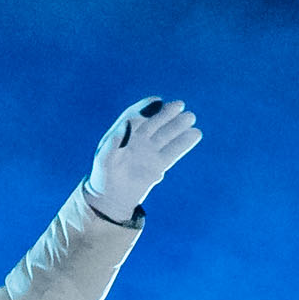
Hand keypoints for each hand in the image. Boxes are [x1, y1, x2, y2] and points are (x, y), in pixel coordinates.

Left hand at [87, 97, 201, 221]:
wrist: (111, 199)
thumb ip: (114, 141)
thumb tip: (126, 124)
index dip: (146, 107)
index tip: (158, 101)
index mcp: (122, 133)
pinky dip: (184, 143)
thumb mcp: (105, 158)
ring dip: (178, 126)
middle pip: (154, 122)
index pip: (135, 115)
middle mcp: (137, 139)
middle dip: (167, 113)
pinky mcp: (158, 164)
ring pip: (166, 135)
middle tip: (180, 105)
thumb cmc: (103, 177)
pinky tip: (195, 134)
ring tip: (191, 118)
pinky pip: (173, 151)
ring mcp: (149, 151)